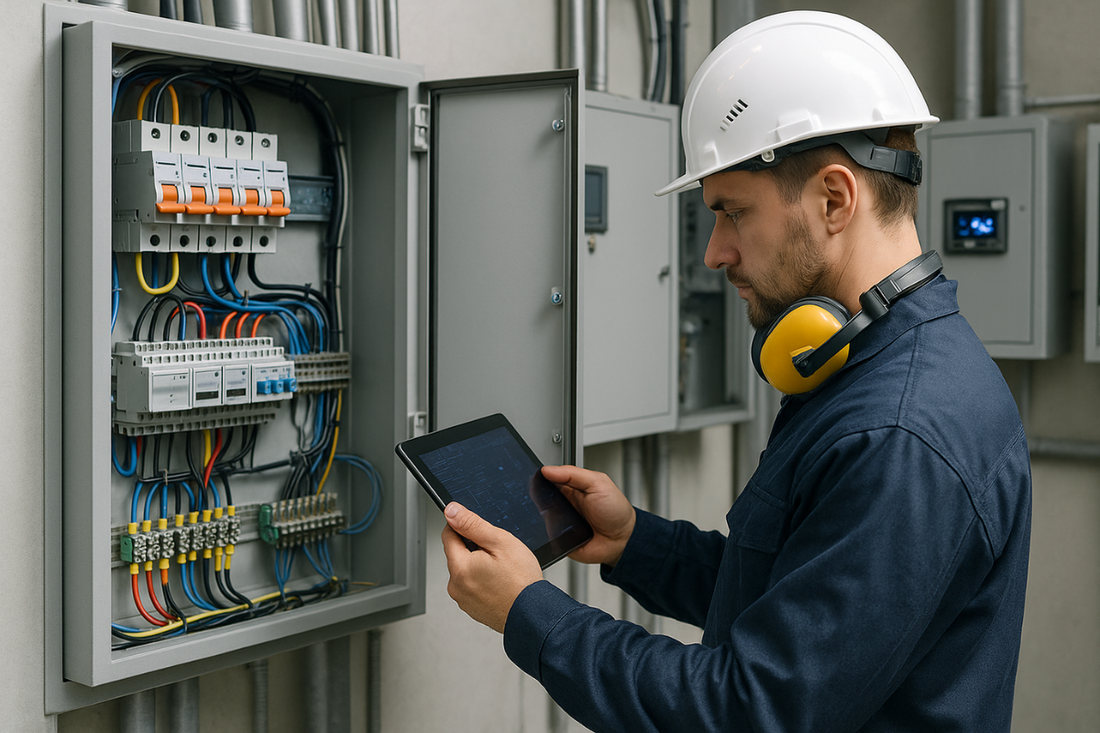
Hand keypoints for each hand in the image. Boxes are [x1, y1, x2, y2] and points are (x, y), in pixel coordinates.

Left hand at [441, 503, 543, 633]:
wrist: (534, 615)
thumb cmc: (522, 582)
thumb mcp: (500, 542)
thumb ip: (472, 525)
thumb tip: (451, 511)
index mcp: (460, 568)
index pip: (448, 535)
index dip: (463, 526)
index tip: (479, 529)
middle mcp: (456, 586)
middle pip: (457, 554)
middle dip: (474, 548)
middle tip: (498, 553)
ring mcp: (463, 600)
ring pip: (466, 571)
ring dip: (479, 566)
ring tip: (502, 571)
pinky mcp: (472, 609)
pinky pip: (472, 587)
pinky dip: (483, 582)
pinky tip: (500, 584)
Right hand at [540, 465, 635, 567]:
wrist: (623, 540)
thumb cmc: (615, 511)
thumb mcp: (598, 483)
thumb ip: (573, 474)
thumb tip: (548, 469)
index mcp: (571, 487)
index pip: (549, 478)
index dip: (541, 476)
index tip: (536, 475)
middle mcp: (563, 503)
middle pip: (541, 497)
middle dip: (539, 496)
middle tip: (546, 496)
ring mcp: (561, 521)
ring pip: (541, 516)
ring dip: (544, 515)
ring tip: (559, 513)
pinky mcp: (559, 538)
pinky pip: (546, 535)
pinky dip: (548, 533)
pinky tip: (558, 530)